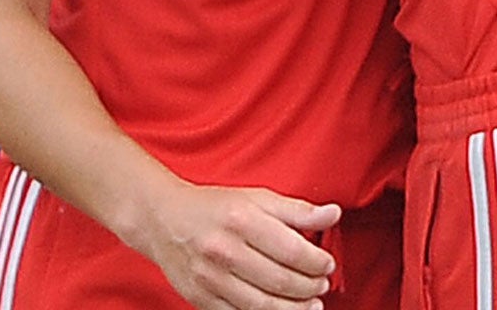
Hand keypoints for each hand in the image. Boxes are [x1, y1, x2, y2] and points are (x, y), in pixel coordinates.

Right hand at [130, 182, 339, 309]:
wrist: (163, 219)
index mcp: (240, 219)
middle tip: (321, 285)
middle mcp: (224, 249)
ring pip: (264, 306)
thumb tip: (333, 214)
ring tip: (311, 304)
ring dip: (295, 309)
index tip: (327, 264)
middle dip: (310, 287)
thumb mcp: (256, 197)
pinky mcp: (201, 299)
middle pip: (281, 281)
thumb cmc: (213, 207)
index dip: (317, 262)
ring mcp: (211, 278)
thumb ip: (296, 210)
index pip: (292, 250)